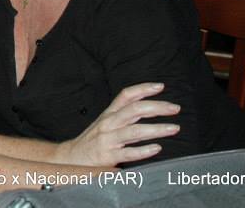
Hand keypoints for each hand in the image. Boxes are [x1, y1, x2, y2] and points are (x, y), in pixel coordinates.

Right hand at [53, 83, 179, 166]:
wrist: (70, 157)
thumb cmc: (92, 140)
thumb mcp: (105, 122)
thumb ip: (123, 114)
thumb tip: (148, 107)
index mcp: (109, 113)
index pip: (126, 95)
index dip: (143, 89)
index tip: (160, 86)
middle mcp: (108, 123)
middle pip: (134, 110)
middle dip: (157, 107)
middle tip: (175, 108)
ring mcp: (107, 139)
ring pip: (134, 130)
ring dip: (156, 128)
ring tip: (174, 128)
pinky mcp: (107, 156)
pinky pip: (128, 153)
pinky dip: (143, 150)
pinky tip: (156, 148)